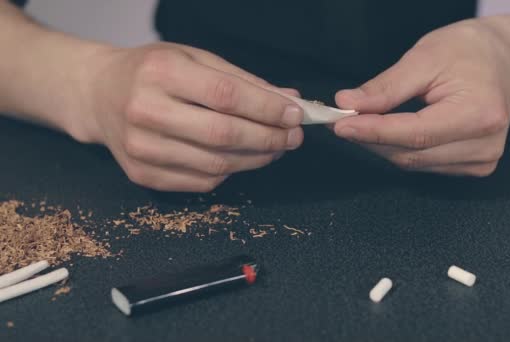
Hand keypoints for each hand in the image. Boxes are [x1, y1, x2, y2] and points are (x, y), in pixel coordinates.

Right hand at [78, 43, 303, 191]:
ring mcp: (141, 148)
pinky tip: (242, 158)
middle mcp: (145, 111)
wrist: (99, 94)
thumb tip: (288, 101)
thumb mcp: (195, 60)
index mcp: (160, 73)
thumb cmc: (152, 72)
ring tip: (275, 148)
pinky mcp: (142, 174)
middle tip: (293, 137)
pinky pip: (201, 182)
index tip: (295, 114)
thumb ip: (242, 81)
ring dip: (256, 159)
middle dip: (269, 139)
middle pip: (223, 135)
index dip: (267, 108)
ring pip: (216, 165)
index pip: (226, 96)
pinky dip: (230, 172)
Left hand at [333, 19, 509, 175]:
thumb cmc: (469, 52)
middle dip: (371, 138)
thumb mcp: (425, 57)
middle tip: (340, 120)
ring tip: (364, 121)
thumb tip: (349, 105)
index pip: (415, 134)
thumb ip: (386, 88)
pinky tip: (392, 130)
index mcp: (479, 114)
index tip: (340, 124)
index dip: (373, 132)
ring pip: (413, 163)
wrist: (503, 60)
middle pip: (411, 154)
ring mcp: (481, 161)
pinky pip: (424, 164)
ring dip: (382, 145)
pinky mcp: (474, 167)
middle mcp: (485, 145)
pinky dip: (400, 149)